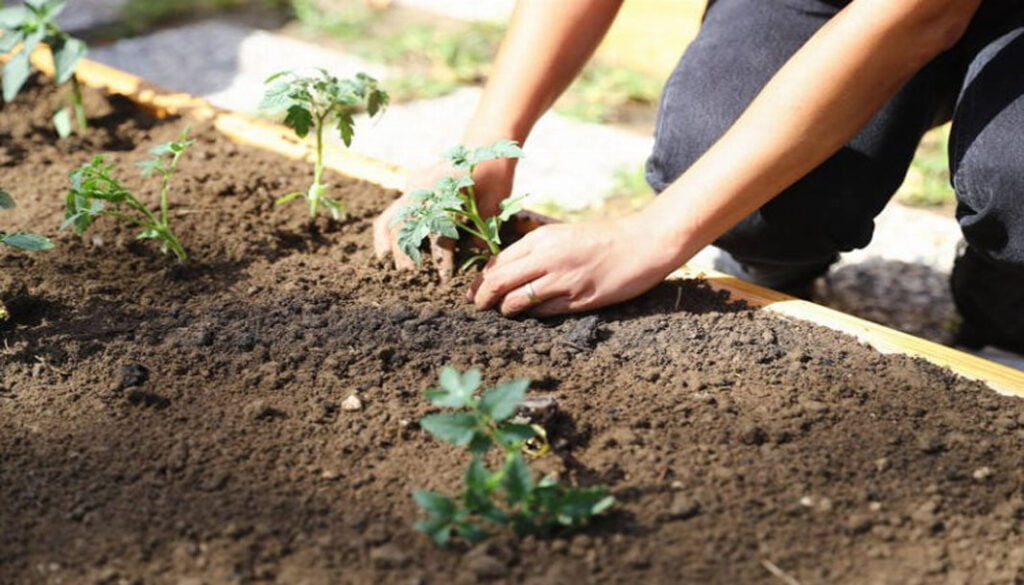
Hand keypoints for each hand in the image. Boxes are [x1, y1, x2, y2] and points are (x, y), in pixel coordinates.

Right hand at [373, 157, 516, 281]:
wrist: (484, 144)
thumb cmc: (494, 174)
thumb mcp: (495, 203)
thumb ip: (481, 232)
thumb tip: (470, 261)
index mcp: (445, 190)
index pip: (438, 231)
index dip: (440, 258)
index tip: (444, 278)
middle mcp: (423, 187)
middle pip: (405, 225)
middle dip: (406, 254)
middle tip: (410, 277)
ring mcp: (413, 187)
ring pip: (390, 219)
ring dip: (389, 244)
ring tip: (389, 266)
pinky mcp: (410, 188)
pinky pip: (391, 213)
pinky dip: (385, 233)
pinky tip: (385, 252)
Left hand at [468, 213, 683, 316]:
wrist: (642, 243)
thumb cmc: (602, 239)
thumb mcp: (562, 235)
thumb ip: (535, 250)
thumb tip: (505, 270)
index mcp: (541, 239)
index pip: (497, 263)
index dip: (480, 281)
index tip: (473, 292)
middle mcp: (548, 258)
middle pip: (498, 282)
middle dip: (482, 298)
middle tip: (478, 307)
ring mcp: (563, 280)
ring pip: (517, 301)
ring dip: (505, 310)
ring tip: (503, 312)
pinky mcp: (579, 299)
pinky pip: (543, 313)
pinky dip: (531, 315)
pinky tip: (530, 314)